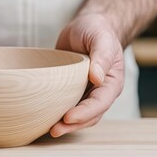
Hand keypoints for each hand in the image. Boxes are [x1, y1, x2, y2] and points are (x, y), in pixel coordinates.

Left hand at [50, 13, 123, 136]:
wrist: (86, 27)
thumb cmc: (97, 30)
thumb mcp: (101, 38)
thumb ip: (102, 56)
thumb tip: (97, 79)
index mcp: (112, 82)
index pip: (101, 103)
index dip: (85, 113)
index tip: (68, 117)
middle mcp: (100, 92)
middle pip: (90, 115)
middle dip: (73, 125)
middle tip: (54, 129)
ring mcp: (85, 93)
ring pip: (78, 116)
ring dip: (65, 124)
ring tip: (49, 129)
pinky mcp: (71, 91)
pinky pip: (66, 106)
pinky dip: (57, 113)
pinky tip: (44, 117)